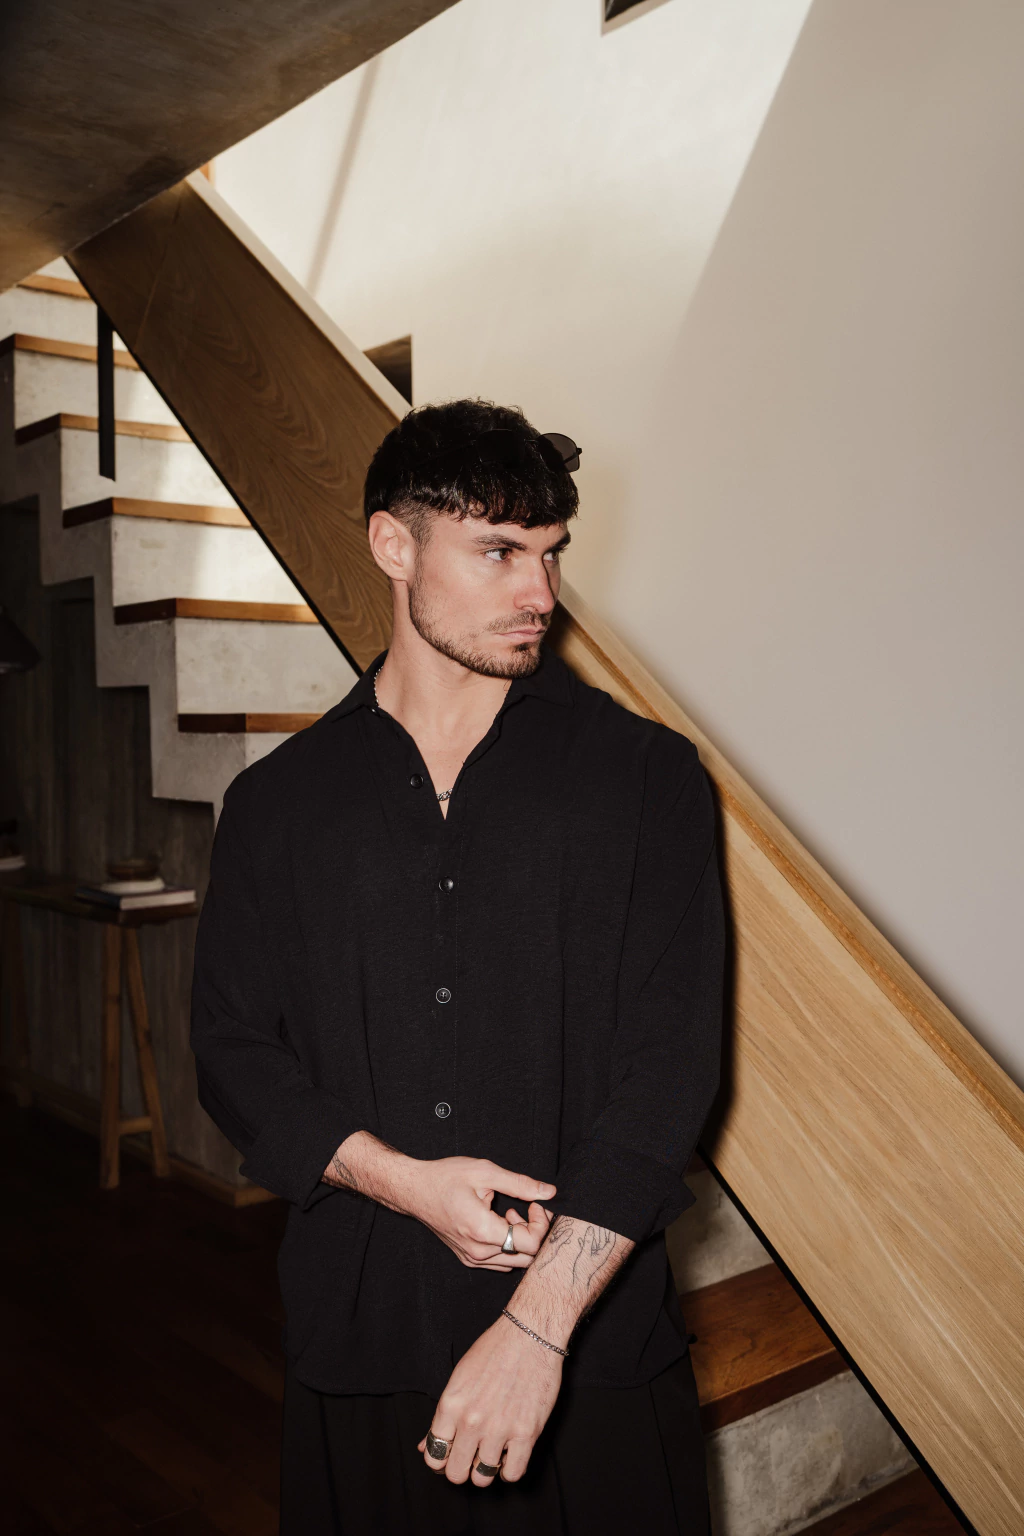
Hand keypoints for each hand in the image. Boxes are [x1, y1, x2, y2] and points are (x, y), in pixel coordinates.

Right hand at [408, 1157, 554, 1271]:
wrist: (414, 1190)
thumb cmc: (445, 1177)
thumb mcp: (485, 1172)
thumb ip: (520, 1184)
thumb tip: (549, 1192)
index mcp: (483, 1230)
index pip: (531, 1244)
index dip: (541, 1223)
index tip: (535, 1204)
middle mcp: (478, 1252)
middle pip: (527, 1257)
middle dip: (535, 1232)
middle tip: (529, 1207)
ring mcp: (472, 1258)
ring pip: (515, 1261)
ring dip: (521, 1239)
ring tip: (510, 1212)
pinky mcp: (468, 1258)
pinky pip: (500, 1261)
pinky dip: (509, 1245)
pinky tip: (499, 1222)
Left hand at [417, 1314, 563, 1484]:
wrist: (529, 1334)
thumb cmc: (494, 1351)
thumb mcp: (459, 1378)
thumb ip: (442, 1417)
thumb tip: (424, 1446)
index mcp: (451, 1405)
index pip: (433, 1455)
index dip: (440, 1459)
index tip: (449, 1454)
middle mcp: (472, 1421)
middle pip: (455, 1473)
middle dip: (460, 1468)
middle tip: (470, 1456)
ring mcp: (499, 1429)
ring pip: (482, 1477)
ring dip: (485, 1470)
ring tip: (491, 1453)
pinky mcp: (526, 1433)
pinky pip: (512, 1474)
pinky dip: (509, 1471)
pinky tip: (510, 1455)